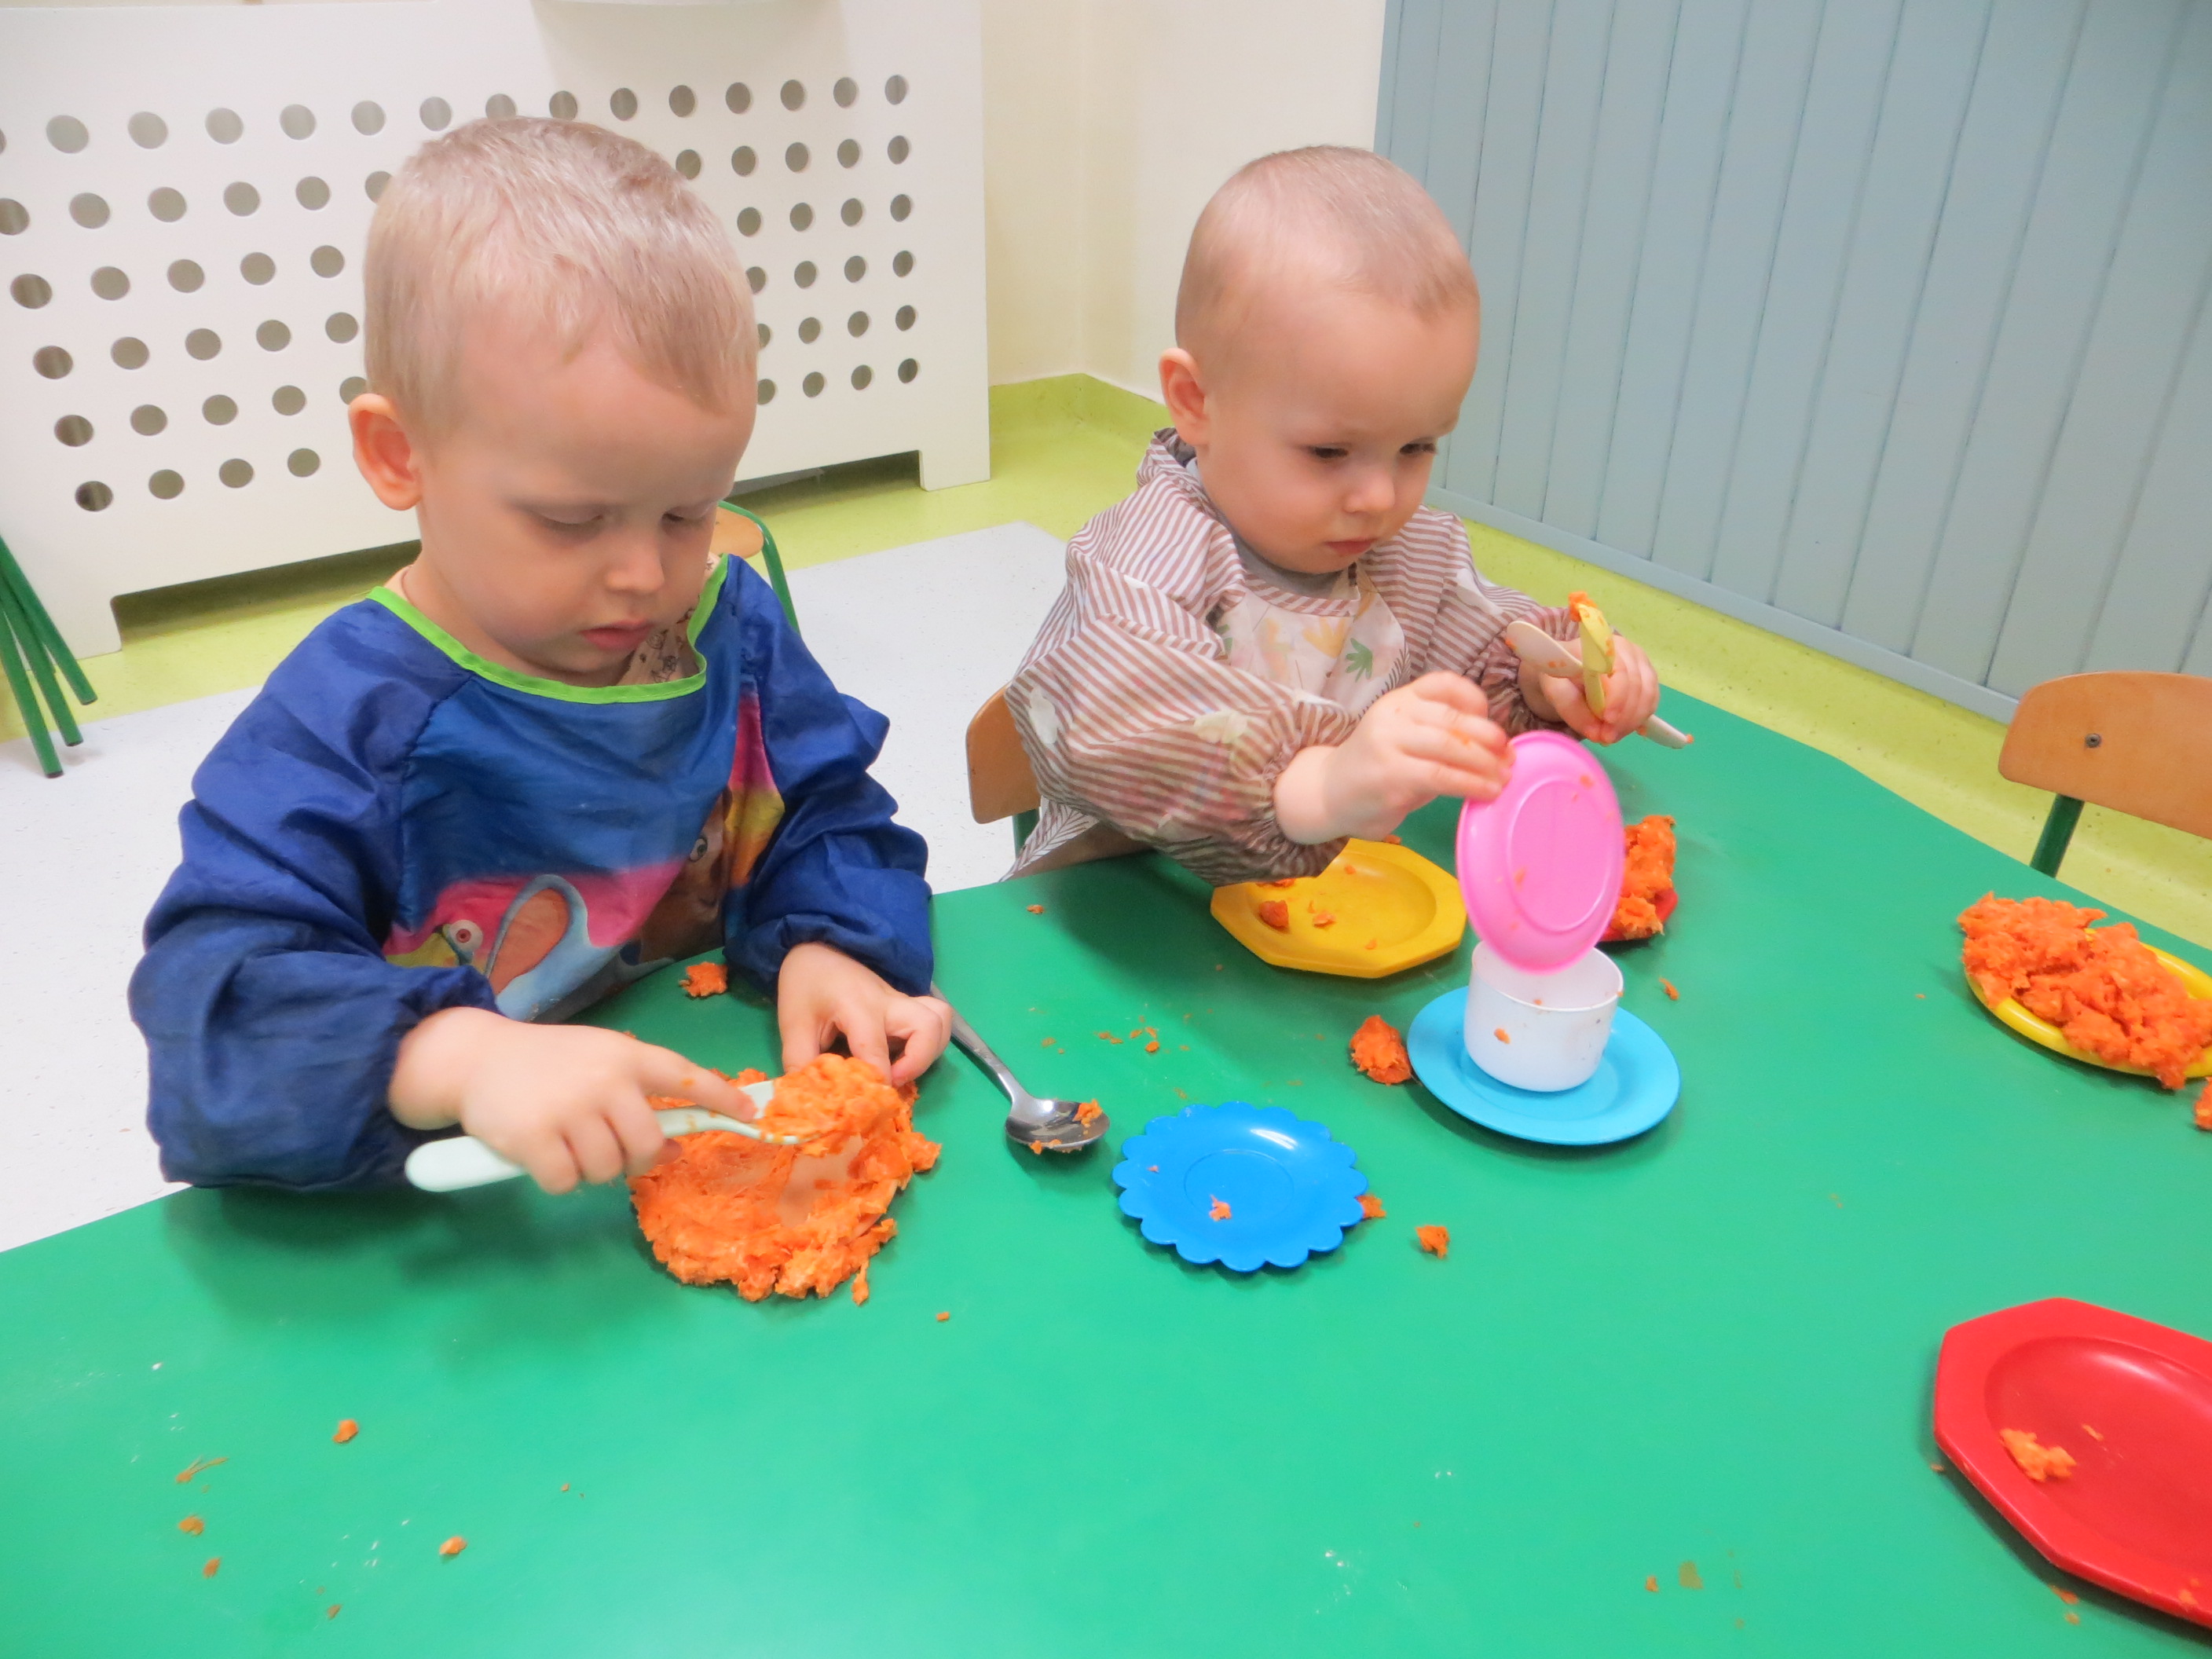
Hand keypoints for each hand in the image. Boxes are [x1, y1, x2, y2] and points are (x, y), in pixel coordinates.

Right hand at [389, 1008, 754, 1194]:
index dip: (720, 1097)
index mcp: (624, 1055)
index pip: (684, 1075)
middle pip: (647, 1143)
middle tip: (611, 1148)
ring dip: (591, 1168)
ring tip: (568, 1143)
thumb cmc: (549, 1062)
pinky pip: (566, 1183)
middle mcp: (603, 1080)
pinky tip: (542, 1155)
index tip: (750, 1116)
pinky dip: (557, 1180)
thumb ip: (637, 1095)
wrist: (476, 1057)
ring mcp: (568, 1109)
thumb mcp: (599, 1060)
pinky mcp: (532, 1138)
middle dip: (636, 1157)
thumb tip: (677, 1149)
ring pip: (607, 1169)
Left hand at [776, 941, 949, 1087]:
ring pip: (940, 1020)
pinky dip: (929, 1041)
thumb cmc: (805, 984)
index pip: (876, 1049)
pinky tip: (905, 1055)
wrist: (817, 947)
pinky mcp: (904, 1005)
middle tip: (894, 1080)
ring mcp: (901, 1002)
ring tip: (903, 1070)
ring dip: (930, 1050)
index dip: (876, 1081)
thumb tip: (812, 1100)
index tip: (867, 1103)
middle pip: (929, 1026)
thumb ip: (801, 1063)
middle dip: (919, 1061)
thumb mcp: (793, 1024)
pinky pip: (934, 1019)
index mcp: (858, 1006)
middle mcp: (888, 1002)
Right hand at [1273, 671, 1510, 843]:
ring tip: (1504, 778)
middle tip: (1509, 756)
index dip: (1475, 700)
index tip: (1492, 725)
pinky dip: (1472, 785)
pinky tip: (1487, 792)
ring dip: (1485, 764)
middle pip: (1452, 717)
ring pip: (1451, 747)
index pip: (1443, 683)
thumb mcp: (1406, 739)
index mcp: (1399, 700)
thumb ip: (1441, 735)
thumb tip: (1496, 746)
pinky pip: (1442, 776)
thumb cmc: (1377, 768)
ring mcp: (1389, 743)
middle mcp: (1393, 715)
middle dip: (1489, 737)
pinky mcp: (1390, 776)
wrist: (1328, 794)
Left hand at [1523, 635, 1658, 744]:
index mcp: (1600, 646)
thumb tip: (1596, 734)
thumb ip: (1572, 710)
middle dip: (1624, 716)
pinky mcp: (1647, 673)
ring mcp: (1639, 660)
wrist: (1569, 667)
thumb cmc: (1561, 675)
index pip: (1619, 670)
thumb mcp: (1556, 691)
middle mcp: (1625, 648)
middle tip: (1607, 738)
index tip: (1608, 720)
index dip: (1617, 697)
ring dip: (1633, 720)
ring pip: (1648, 693)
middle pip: (1637, 684)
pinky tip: (1624, 729)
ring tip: (1613, 736)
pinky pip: (1652, 698)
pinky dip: (1640, 717)